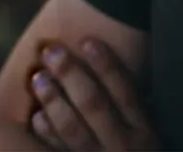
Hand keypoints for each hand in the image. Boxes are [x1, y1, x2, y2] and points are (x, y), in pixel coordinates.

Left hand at [27, 37, 161, 150]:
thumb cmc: (136, 149)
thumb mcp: (145, 130)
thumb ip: (132, 105)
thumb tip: (112, 55)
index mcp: (143, 128)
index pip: (125, 91)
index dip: (106, 65)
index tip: (86, 41)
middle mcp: (122, 144)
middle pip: (94, 104)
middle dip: (71, 75)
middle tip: (51, 51)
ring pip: (73, 128)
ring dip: (53, 100)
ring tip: (38, 77)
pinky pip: (59, 151)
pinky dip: (48, 133)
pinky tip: (36, 116)